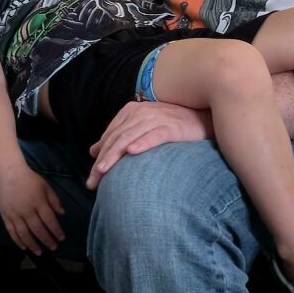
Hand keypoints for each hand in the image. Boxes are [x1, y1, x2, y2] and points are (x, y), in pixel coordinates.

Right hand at [0, 166, 64, 255]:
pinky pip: (12, 232)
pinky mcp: (6, 217)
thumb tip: (62, 213)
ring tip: (39, 252)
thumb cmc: (30, 180)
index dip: (56, 230)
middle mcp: (27, 210)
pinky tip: (24, 247)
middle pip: (38, 229)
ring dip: (32, 245)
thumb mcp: (46, 186)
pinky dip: (18, 241)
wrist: (9, 174)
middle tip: (53, 247)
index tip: (62, 238)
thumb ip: (54, 200)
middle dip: (47, 240)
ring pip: (24, 234)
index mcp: (38, 202)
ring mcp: (15, 215)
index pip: (49, 220)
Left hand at [86, 101, 212, 189]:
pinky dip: (142, 142)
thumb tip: (93, 151)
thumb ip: (119, 136)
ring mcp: (156, 118)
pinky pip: (154, 135)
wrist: (202, 119)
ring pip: (129, 137)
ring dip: (115, 155)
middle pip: (117, 138)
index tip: (92, 177)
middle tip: (92, 182)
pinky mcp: (171, 127)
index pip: (110, 135)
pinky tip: (132, 152)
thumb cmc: (171, 125)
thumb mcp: (142, 127)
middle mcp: (142, 112)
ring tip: (103, 171)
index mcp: (131, 110)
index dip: (99, 156)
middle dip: (103, 160)